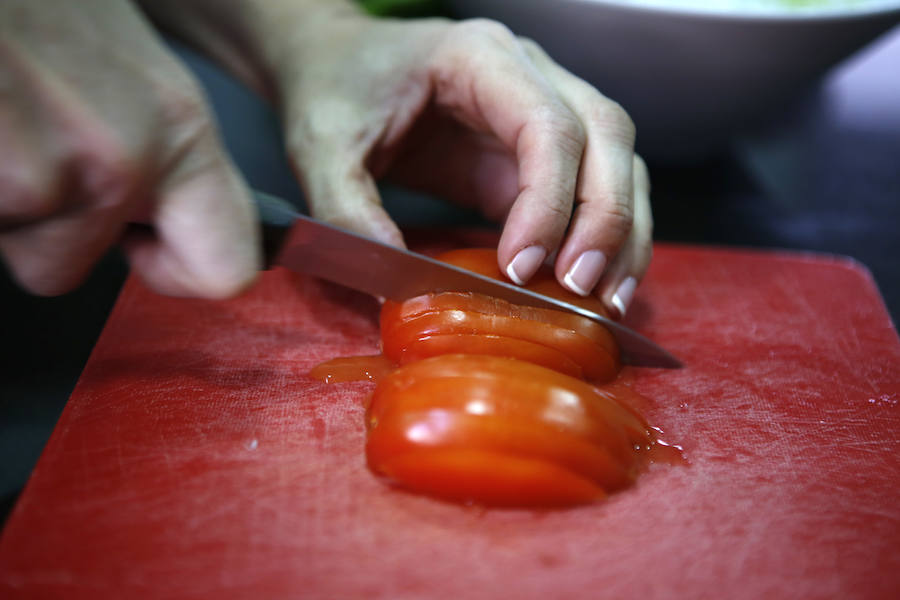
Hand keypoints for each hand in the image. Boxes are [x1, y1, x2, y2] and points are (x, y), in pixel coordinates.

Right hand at [0, 0, 258, 297]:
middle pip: (71, 267)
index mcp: (179, 130)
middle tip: (27, 156)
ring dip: (0, 199)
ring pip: (14, 243)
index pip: (225, 268)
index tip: (145, 246)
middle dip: (45, 232)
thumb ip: (156, 139)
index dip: (176, 270)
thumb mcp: (128, 55)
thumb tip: (155, 205)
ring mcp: (43, 175)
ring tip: (0, 115)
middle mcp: (123, 162)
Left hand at [273, 13, 651, 316]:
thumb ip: (349, 209)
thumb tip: (393, 285)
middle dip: (605, 218)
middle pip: (605, 135)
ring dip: (622, 232)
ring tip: (607, 299)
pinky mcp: (536, 152)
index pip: (546, 124)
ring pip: (619, 160)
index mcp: (478, 57)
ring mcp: (543, 108)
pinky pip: (596, 187)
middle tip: (582, 289)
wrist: (339, 64)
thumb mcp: (322, 145)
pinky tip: (597, 283)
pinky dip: (607, 235)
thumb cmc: (335, 88)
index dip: (547, 200)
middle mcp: (528, 72)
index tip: (521, 268)